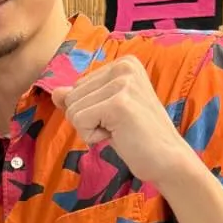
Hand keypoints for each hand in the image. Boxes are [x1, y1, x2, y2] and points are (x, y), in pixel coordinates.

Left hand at [51, 57, 191, 188]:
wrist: (167, 158)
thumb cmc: (137, 137)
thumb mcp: (104, 112)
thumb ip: (80, 99)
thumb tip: (55, 92)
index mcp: (123, 63)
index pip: (77, 87)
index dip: (90, 111)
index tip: (117, 118)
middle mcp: (124, 66)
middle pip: (72, 96)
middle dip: (88, 120)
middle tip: (118, 127)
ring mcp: (123, 83)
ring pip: (73, 110)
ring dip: (91, 129)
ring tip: (119, 130)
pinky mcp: (118, 103)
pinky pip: (79, 121)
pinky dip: (93, 136)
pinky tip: (118, 136)